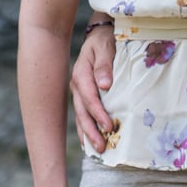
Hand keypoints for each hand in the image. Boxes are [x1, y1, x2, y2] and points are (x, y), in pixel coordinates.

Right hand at [72, 23, 116, 151]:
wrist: (100, 36)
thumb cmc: (106, 41)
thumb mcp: (106, 47)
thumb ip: (105, 64)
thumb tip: (104, 84)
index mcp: (81, 73)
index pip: (89, 97)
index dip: (98, 113)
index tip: (109, 126)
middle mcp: (77, 85)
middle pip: (82, 112)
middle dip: (91, 131)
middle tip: (102, 147)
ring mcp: (78, 92)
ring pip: (81, 116)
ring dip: (88, 134)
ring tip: (98, 150)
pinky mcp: (83, 97)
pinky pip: (82, 115)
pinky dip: (85, 130)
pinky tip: (90, 143)